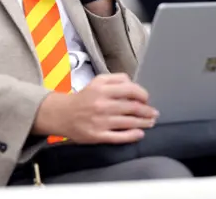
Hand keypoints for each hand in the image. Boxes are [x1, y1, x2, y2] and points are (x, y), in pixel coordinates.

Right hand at [34, 73, 158, 143]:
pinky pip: (119, 136)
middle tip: (153, 113)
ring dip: (144, 123)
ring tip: (150, 122)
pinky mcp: (97, 135)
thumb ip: (116, 79)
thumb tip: (133, 84)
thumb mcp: (97, 81)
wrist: (61, 114)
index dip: (143, 94)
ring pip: (129, 122)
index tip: (146, 98)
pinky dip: (132, 135)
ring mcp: (100, 121)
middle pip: (132, 107)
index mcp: (102, 89)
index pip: (130, 89)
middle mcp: (102, 104)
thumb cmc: (83, 98)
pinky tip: (139, 134)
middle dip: (147, 111)